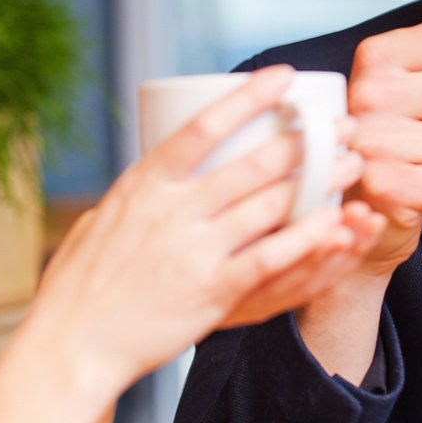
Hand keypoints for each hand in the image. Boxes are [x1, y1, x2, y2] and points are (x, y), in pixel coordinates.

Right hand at [23, 66, 371, 398]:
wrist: (71, 345)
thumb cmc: (79, 284)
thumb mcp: (99, 220)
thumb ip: (137, 195)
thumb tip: (157, 173)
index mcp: (144, 183)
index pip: (204, 125)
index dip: (248, 97)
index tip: (284, 77)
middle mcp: (172, 210)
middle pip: (252, 162)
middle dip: (305, 140)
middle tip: (341, 126)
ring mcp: (193, 250)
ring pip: (270, 205)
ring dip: (318, 182)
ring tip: (350, 167)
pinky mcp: (211, 292)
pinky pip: (269, 258)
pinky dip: (306, 238)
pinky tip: (335, 224)